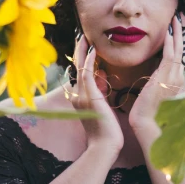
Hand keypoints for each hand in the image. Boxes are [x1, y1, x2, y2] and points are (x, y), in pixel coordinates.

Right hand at [70, 35, 123, 154]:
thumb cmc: (108, 132)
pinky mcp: (89, 97)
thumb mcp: (103, 108)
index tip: (87, 47)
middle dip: (79, 51)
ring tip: (86, 37)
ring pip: (80, 68)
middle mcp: (78, 95)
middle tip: (83, 36)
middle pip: (76, 67)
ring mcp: (82, 96)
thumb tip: (102, 76)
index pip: (81, 74)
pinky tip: (93, 50)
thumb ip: (100, 92)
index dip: (82, 59)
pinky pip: (86, 73)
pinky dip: (89, 60)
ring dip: (82, 51)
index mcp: (81, 98)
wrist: (105, 146)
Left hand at [129, 11, 184, 131]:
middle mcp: (178, 76)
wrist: (146, 123)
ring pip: (178, 49)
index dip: (179, 40)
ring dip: (177, 32)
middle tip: (181, 16)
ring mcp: (174, 77)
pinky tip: (169, 31)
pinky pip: (170, 56)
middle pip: (181, 49)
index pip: (179, 55)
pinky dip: (170, 43)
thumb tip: (156, 75)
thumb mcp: (154, 93)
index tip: (177, 26)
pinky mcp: (166, 78)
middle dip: (181, 31)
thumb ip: (158, 81)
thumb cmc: (148, 111)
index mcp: (175, 79)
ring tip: (177, 17)